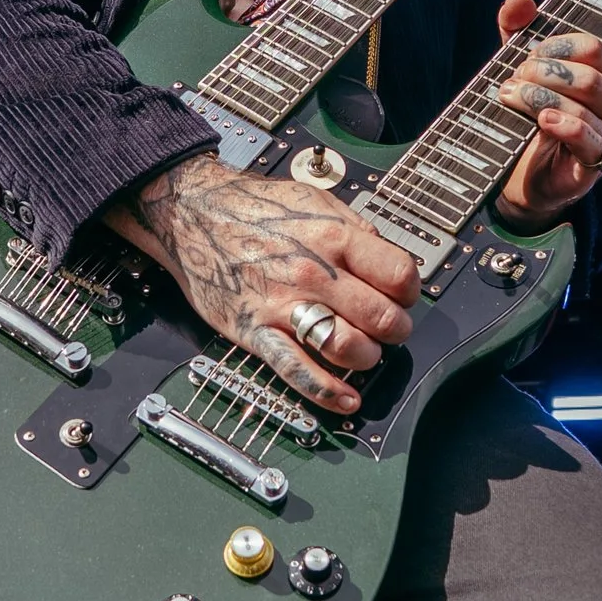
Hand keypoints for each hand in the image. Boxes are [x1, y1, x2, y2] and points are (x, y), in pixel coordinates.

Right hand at [106, 155, 418, 412]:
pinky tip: (346, 399)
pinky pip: (297, 370)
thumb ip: (354, 231)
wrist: (192, 212)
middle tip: (389, 330)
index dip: (409, 292)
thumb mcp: (314, 201)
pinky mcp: (257, 331)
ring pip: (349, 348)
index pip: (400, 276)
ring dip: (368, 358)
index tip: (402, 297)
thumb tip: (385, 258)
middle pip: (382, 318)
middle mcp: (315, 273)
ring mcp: (285, 305)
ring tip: (365, 353)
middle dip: (394, 330)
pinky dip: (327, 392)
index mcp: (334, 237)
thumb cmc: (251, 206)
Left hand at [490, 0, 601, 231]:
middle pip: (591, 75)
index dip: (558, 46)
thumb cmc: (528, 117)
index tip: (527, 54)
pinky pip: (588, 139)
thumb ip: (518, 33)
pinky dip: (564, 125)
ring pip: (586, 104)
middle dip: (546, 72)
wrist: (519, 176)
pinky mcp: (594, 165)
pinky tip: (543, 120)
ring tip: (511, 97)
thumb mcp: (520, 69)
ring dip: (540, 96)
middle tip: (513, 79)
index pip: (595, 47)